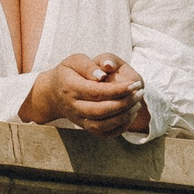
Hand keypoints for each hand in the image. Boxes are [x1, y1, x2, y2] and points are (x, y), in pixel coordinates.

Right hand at [20, 53, 145, 134]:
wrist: (53, 94)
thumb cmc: (68, 73)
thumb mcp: (75, 61)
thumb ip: (89, 65)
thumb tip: (103, 74)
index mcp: (70, 88)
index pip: (96, 92)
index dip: (118, 89)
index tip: (135, 84)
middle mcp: (72, 107)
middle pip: (100, 111)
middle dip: (123, 103)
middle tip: (139, 93)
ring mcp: (78, 120)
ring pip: (101, 125)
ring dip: (123, 117)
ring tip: (137, 104)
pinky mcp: (85, 128)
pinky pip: (103, 133)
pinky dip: (119, 127)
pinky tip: (130, 114)